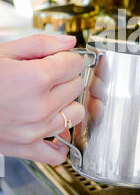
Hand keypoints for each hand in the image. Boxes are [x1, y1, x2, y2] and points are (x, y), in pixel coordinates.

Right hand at [0, 34, 84, 164]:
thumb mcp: (4, 52)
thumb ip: (41, 44)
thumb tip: (68, 42)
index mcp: (35, 79)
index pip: (75, 64)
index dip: (67, 58)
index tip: (58, 59)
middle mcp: (39, 107)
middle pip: (76, 86)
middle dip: (66, 78)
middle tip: (47, 76)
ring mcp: (34, 130)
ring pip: (75, 114)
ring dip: (66, 105)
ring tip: (46, 98)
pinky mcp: (25, 148)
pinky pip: (58, 152)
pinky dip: (59, 140)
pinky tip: (50, 125)